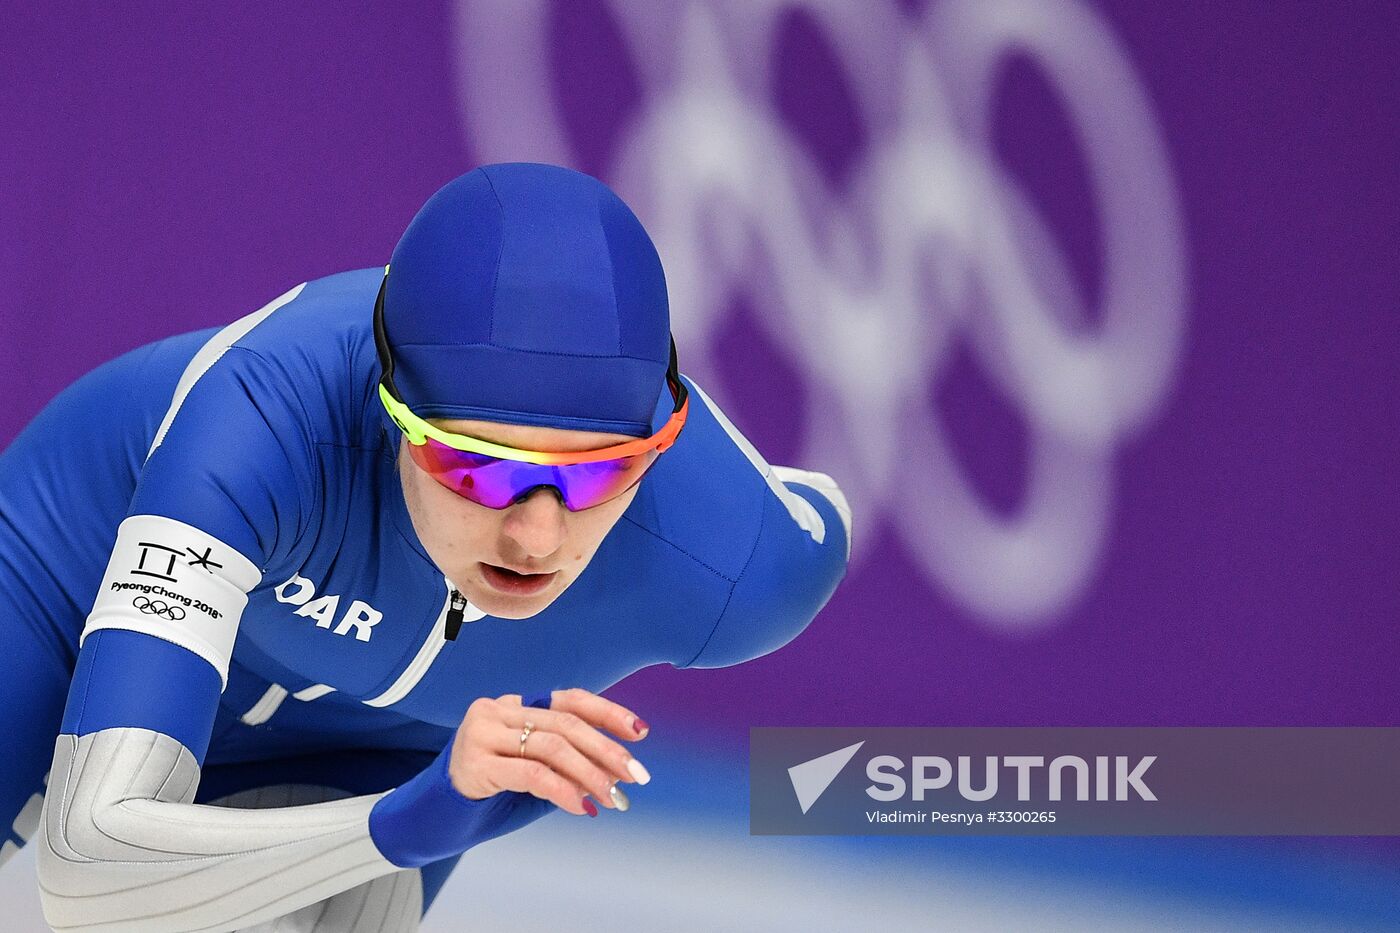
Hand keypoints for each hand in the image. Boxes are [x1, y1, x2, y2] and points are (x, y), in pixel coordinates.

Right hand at [448, 688, 650, 815]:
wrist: (435, 816)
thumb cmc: (490, 791)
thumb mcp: (532, 770)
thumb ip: (565, 764)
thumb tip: (617, 772)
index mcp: (514, 704)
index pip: (569, 699)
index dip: (607, 712)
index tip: (640, 732)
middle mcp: (497, 709)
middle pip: (565, 723)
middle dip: (606, 751)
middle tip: (635, 776)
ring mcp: (481, 732)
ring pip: (552, 747)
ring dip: (590, 774)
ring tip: (612, 797)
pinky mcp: (474, 763)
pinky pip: (531, 774)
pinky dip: (562, 790)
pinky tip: (580, 806)